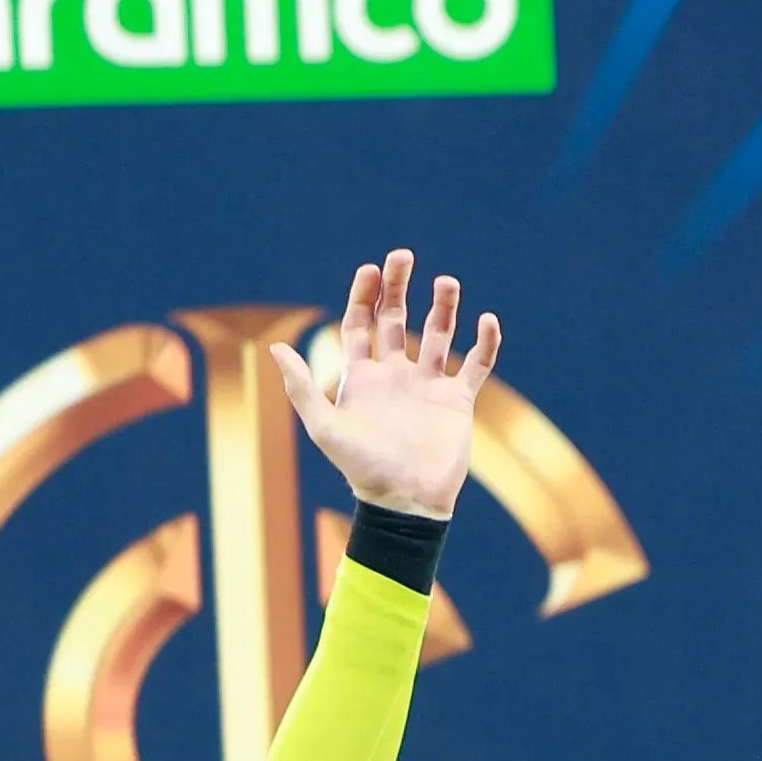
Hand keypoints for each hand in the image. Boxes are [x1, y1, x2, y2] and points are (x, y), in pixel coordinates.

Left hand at [273, 249, 497, 518]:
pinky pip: (476, 365)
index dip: (363, 295)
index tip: (371, 269)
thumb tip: (275, 348)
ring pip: (440, 334)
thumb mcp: (324, 428)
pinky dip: (484, 342)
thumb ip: (302, 388)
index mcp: (363, 377)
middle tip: (404, 256)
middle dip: (399, 286)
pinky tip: (486, 319)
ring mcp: (428, 387)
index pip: (360, 323)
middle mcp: (395, 376)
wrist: (407, 504)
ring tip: (447, 282)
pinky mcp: (458, 402)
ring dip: (444, 306)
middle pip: (397, 318)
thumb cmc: (362, 469)